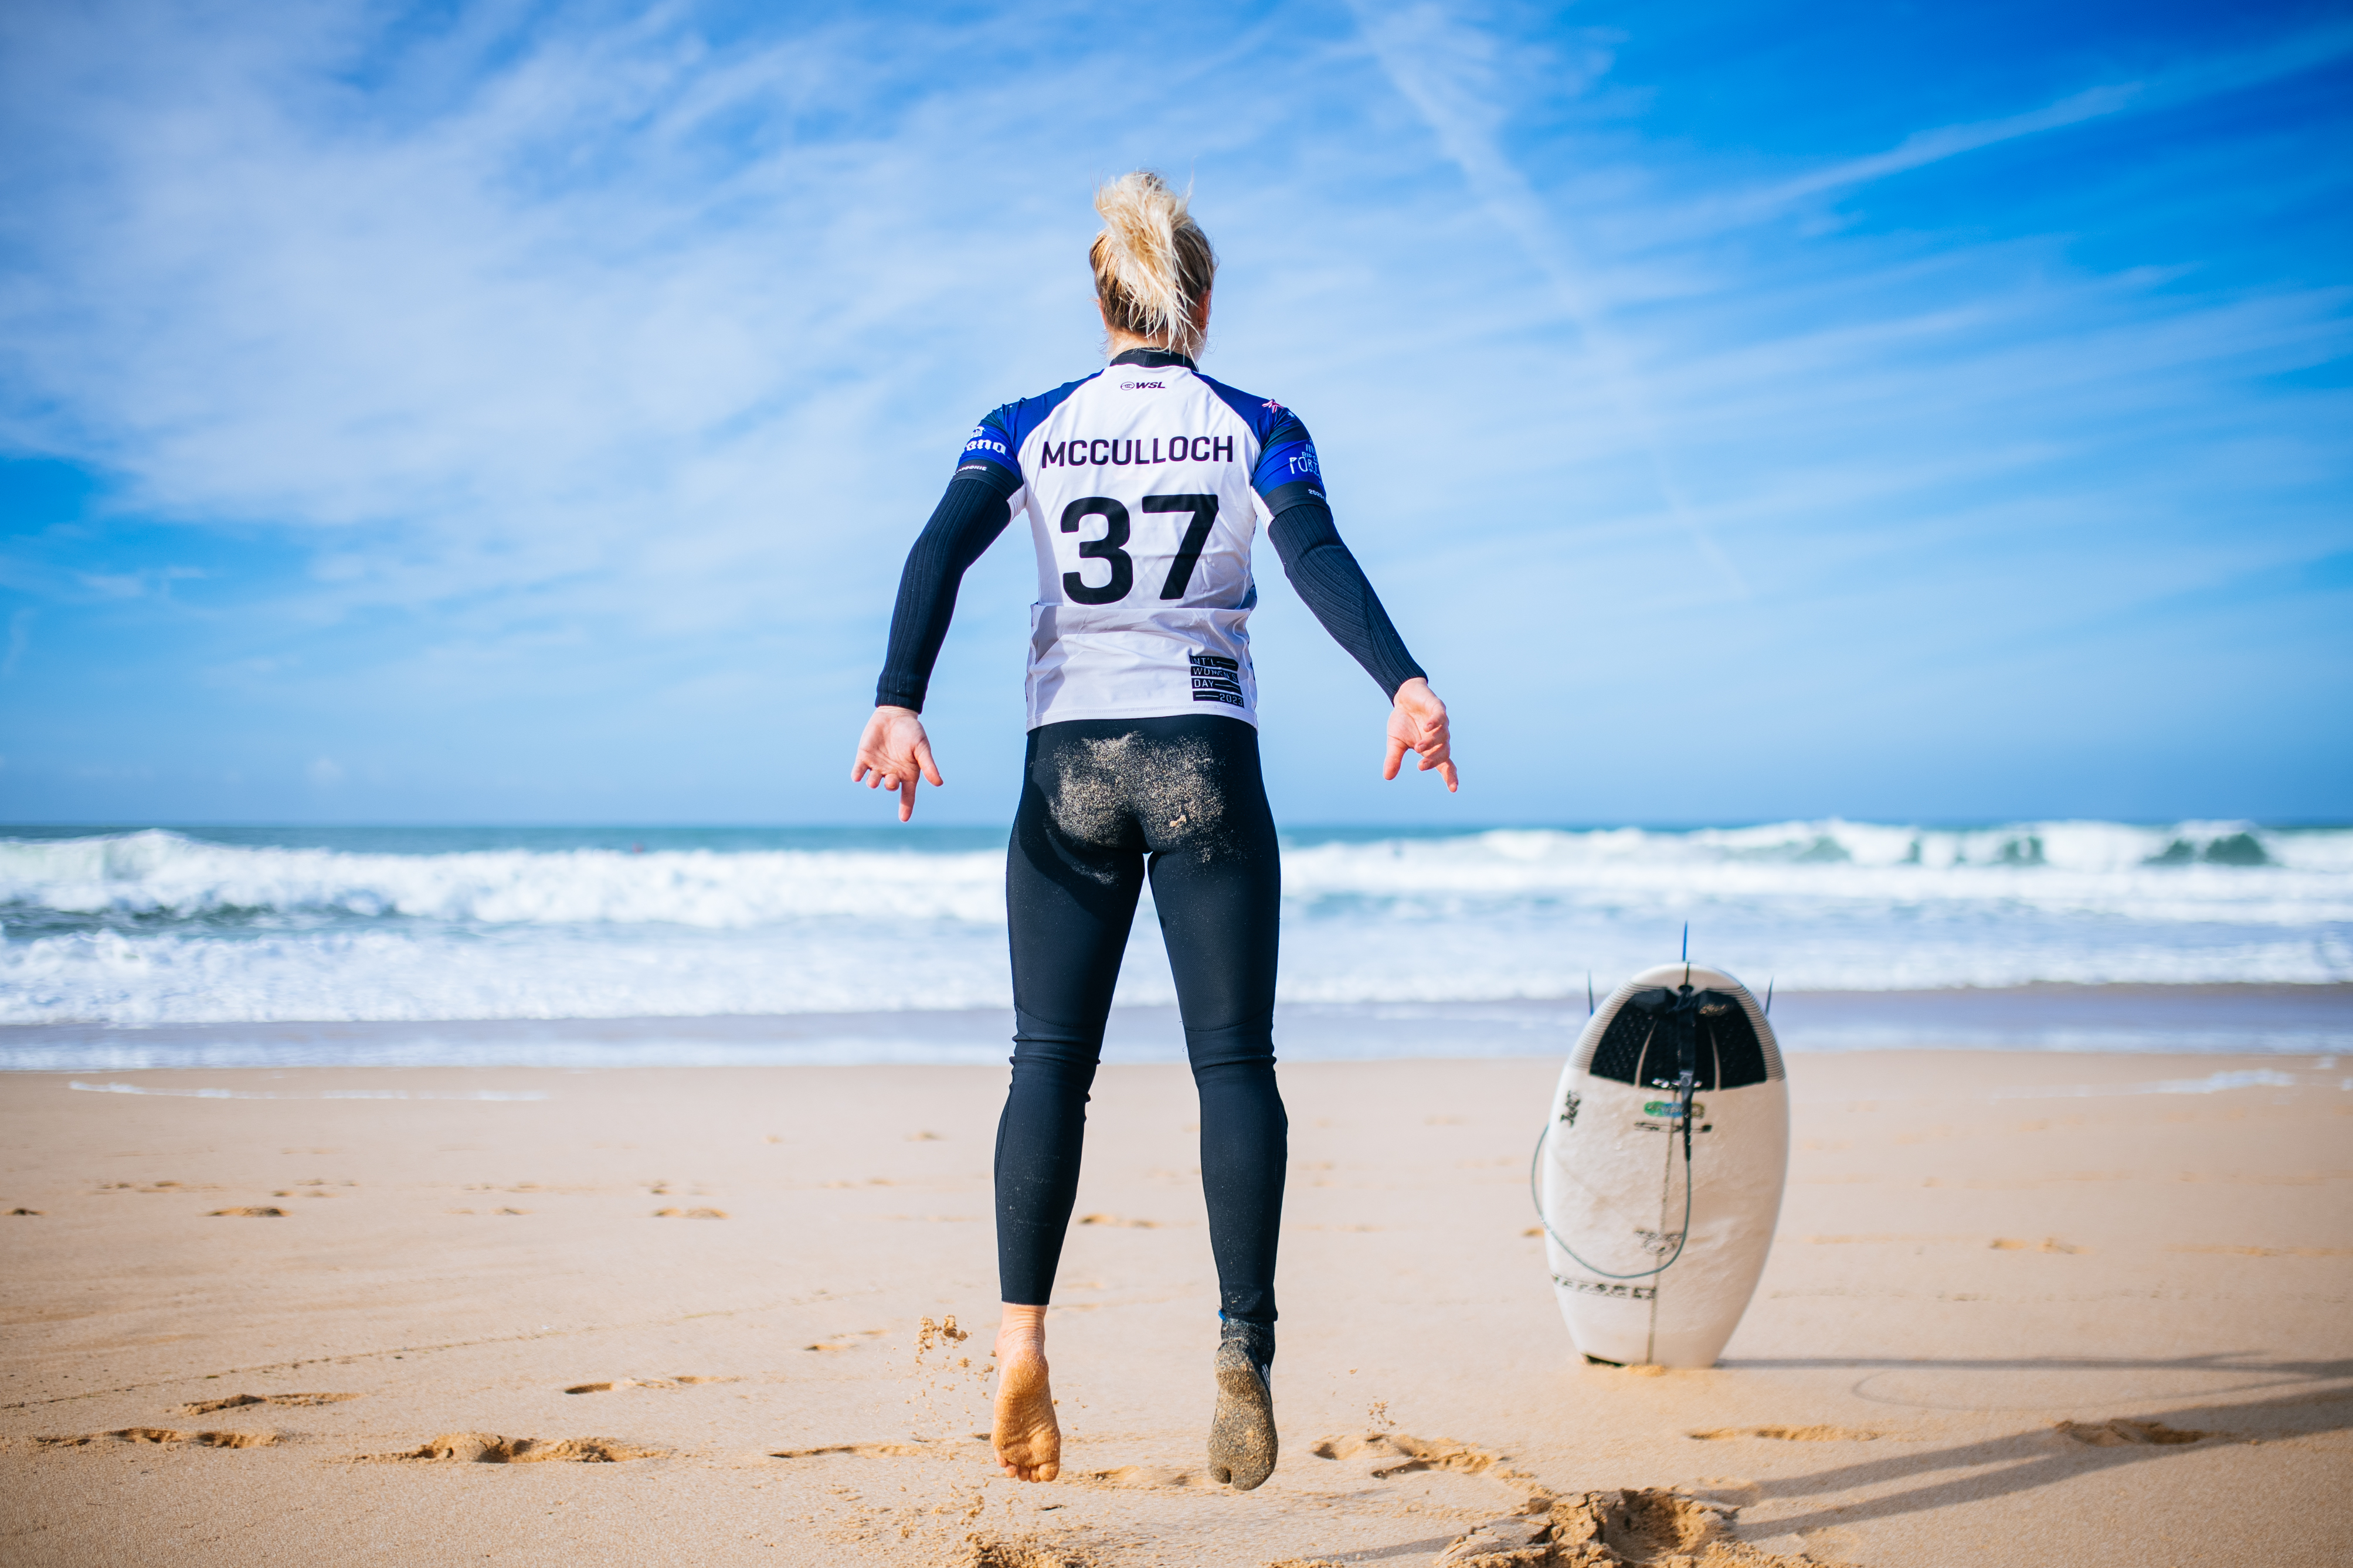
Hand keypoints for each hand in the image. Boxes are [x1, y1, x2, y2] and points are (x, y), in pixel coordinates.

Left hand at [852, 706, 943, 821]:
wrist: (895, 715)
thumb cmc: (912, 732)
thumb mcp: (922, 747)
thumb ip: (928, 764)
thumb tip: (938, 783)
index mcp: (908, 774)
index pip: (907, 795)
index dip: (906, 807)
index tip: (904, 818)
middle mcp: (892, 773)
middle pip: (891, 786)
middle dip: (891, 785)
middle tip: (892, 779)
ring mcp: (877, 766)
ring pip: (873, 780)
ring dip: (873, 782)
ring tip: (874, 781)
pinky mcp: (864, 758)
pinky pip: (859, 770)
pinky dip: (857, 774)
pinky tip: (856, 776)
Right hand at [1383, 677, 1457, 791]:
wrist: (1404, 697)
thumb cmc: (1403, 721)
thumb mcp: (1395, 742)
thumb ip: (1394, 758)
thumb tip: (1387, 777)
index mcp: (1432, 749)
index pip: (1445, 765)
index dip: (1450, 776)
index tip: (1453, 789)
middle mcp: (1440, 738)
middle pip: (1444, 753)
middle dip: (1434, 761)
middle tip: (1420, 766)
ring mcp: (1441, 723)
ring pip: (1443, 736)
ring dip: (1431, 743)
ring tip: (1417, 747)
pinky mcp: (1437, 707)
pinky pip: (1440, 717)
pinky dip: (1435, 723)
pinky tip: (1427, 727)